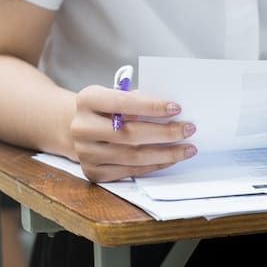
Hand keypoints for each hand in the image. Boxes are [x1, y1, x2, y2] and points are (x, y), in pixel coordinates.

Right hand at [70, 85, 197, 181]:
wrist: (78, 128)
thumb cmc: (105, 109)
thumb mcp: (114, 95)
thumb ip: (136, 100)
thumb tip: (171, 112)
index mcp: (86, 101)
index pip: (122, 103)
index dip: (151, 106)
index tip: (176, 108)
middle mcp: (81, 127)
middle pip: (129, 133)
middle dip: (164, 132)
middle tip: (188, 129)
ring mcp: (85, 152)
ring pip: (132, 156)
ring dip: (165, 153)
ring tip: (187, 148)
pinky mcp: (93, 172)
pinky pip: (130, 171)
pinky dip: (154, 165)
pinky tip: (169, 158)